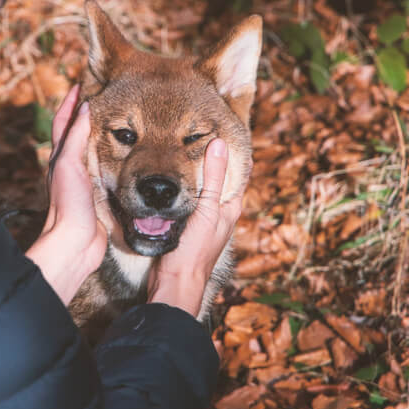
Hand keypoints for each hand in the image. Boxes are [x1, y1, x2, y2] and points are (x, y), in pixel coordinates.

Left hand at [25, 85, 107, 304]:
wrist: (75, 243)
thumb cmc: (70, 205)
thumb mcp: (70, 165)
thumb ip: (77, 137)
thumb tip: (85, 108)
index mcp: (61, 158)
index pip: (64, 122)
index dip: (70, 102)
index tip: (81, 84)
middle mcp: (71, 167)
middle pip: (78, 133)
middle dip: (87, 114)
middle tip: (104, 96)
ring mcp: (85, 182)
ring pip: (94, 150)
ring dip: (103, 133)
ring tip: (121, 118)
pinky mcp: (99, 195)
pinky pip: (108, 169)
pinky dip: (116, 156)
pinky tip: (130, 154)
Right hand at [147, 138, 243, 317]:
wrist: (175, 282)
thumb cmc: (195, 249)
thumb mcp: (207, 209)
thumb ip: (212, 176)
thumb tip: (219, 142)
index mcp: (231, 206)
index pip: (239, 170)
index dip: (234, 150)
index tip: (223, 127)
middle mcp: (220, 211)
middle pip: (219, 176)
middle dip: (212, 158)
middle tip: (198, 130)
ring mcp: (203, 218)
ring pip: (200, 187)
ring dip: (193, 170)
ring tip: (182, 146)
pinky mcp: (186, 224)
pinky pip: (184, 198)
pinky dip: (180, 185)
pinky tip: (168, 177)